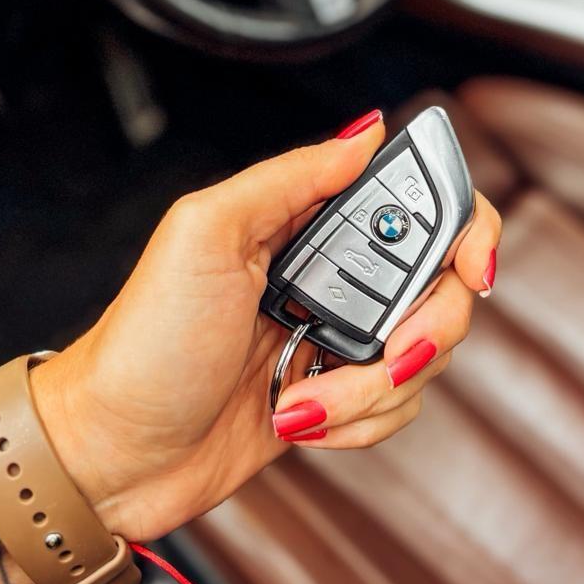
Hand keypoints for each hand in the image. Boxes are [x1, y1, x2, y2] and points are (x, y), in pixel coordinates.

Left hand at [33, 112, 500, 543]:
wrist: (114, 452)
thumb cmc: (145, 342)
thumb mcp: (206, 233)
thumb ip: (292, 176)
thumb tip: (364, 131)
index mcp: (305, 221)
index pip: (418, 201)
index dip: (465, 228)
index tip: (470, 267)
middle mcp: (332, 273)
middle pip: (442, 284)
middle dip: (424, 329)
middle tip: (384, 351)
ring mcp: (338, 338)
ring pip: (424, 354)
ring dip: (375, 388)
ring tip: (306, 395)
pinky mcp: (337, 397)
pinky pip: (397, 406)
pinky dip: (362, 422)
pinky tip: (303, 418)